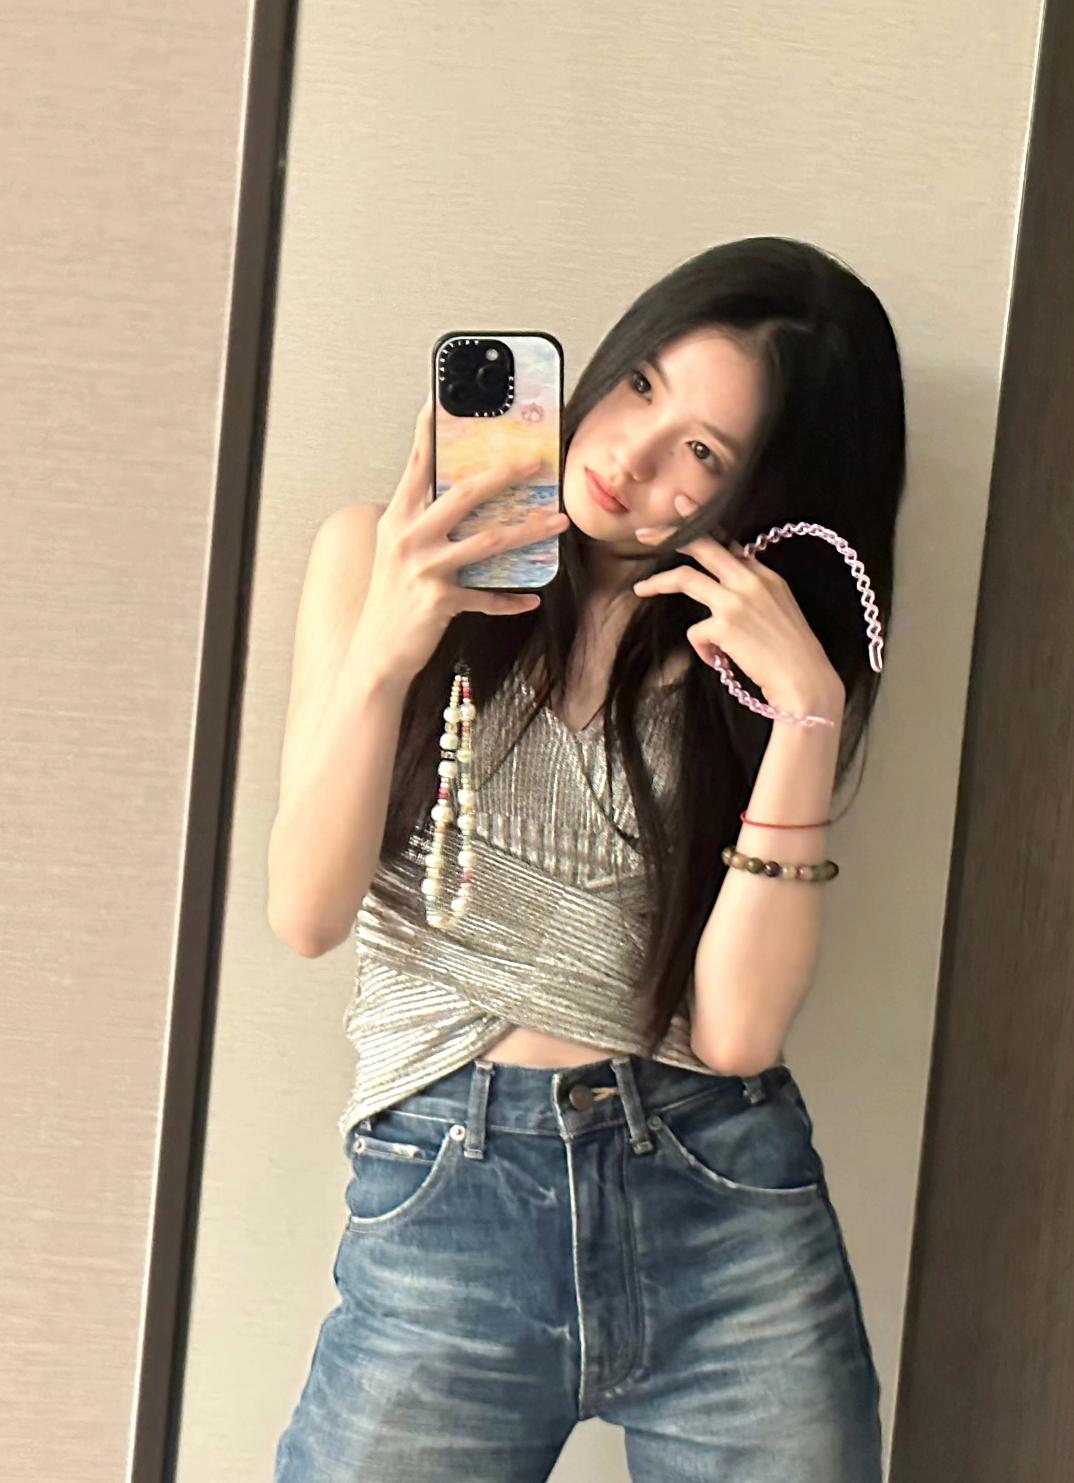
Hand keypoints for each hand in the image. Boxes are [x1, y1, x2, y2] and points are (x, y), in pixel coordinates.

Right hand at [359, 396, 568, 684]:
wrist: (375, 652)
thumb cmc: (390, 599)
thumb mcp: (398, 551)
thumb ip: (423, 522)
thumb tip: (464, 498)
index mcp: (397, 518)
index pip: (417, 464)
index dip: (431, 429)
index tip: (444, 397)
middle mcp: (408, 537)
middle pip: (465, 494)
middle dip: (505, 474)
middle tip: (535, 461)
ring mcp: (424, 569)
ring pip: (488, 541)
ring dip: (529, 530)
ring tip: (558, 522)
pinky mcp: (440, 601)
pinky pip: (487, 596)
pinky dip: (511, 597)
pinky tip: (532, 596)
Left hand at [632, 494, 843, 714]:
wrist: (805, 680)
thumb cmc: (792, 654)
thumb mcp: (780, 610)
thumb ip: (753, 594)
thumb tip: (722, 597)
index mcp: (766, 575)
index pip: (727, 543)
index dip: (702, 523)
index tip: (682, 506)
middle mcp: (750, 580)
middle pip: (702, 546)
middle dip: (670, 534)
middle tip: (644, 533)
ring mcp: (736, 601)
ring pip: (685, 578)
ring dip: (658, 583)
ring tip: (639, 589)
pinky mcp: (724, 626)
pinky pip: (695, 632)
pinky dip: (703, 649)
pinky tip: (719, 661)